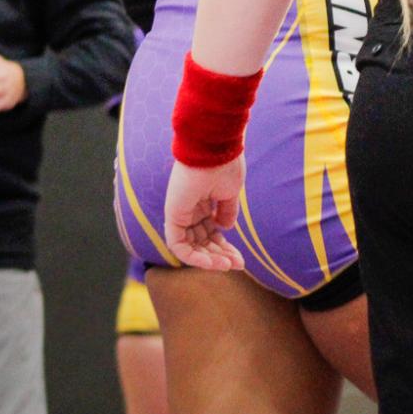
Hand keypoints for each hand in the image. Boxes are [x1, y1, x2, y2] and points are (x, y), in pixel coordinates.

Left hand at [164, 157, 247, 271]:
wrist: (214, 147)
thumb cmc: (224, 164)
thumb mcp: (229, 192)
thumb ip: (226, 211)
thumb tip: (226, 228)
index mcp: (203, 203)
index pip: (212, 232)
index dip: (225, 247)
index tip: (240, 258)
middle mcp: (190, 210)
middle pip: (203, 241)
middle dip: (220, 255)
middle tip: (237, 265)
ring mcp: (180, 213)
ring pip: (191, 247)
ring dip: (209, 259)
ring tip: (228, 266)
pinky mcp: (172, 216)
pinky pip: (179, 245)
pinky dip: (193, 257)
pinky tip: (212, 263)